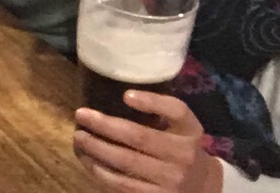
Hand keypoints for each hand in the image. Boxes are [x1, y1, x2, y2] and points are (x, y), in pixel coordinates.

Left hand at [72, 90, 223, 192]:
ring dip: (96, 149)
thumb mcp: (183, 126)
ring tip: (79, 138)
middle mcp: (181, 158)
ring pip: (125, 163)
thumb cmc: (183, 147)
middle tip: (81, 115)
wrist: (200, 187)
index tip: (126, 95)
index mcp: (189, 134)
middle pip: (138, 138)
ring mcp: (168, 182)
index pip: (176, 112)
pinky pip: (121, 184)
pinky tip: (88, 159)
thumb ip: (163, 108)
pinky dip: (101, 171)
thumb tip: (126, 95)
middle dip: (105, 125)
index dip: (151, 102)